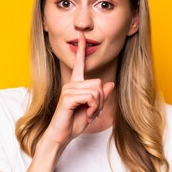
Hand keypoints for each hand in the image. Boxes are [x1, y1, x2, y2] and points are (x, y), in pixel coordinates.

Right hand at [41, 30, 114, 147]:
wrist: (61, 136)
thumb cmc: (73, 123)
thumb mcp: (92, 109)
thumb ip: (100, 96)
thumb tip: (110, 84)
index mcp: (75, 85)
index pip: (79, 63)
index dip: (81, 49)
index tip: (82, 35)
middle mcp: (71, 84)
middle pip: (98, 83)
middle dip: (101, 99)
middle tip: (93, 111)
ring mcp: (68, 90)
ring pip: (96, 91)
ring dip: (97, 106)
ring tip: (89, 114)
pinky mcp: (68, 97)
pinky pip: (91, 97)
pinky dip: (93, 108)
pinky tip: (86, 115)